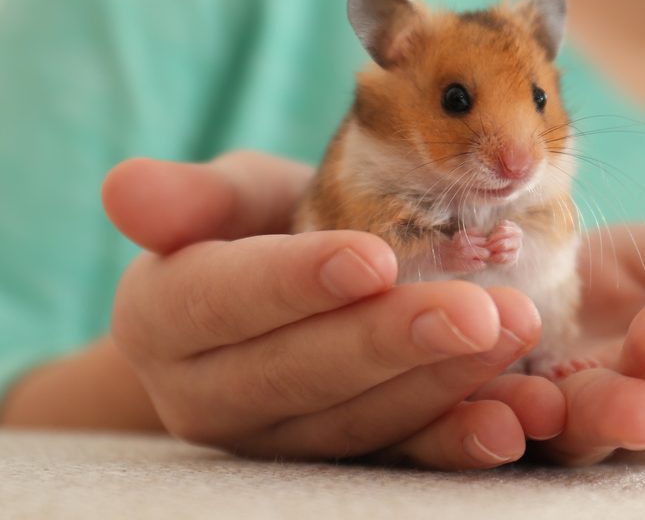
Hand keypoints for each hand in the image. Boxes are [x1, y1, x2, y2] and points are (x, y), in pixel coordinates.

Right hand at [103, 151, 564, 467]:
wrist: (290, 288)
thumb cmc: (264, 226)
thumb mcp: (236, 197)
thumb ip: (196, 197)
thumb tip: (122, 188)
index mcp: (166, 317)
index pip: (225, 300)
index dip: (297, 282)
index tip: (373, 257)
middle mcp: (208, 395)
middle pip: (301, 370)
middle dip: (392, 340)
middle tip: (477, 308)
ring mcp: (275, 441)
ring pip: (356, 421)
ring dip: (442, 384)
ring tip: (515, 335)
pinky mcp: (337, 464)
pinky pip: (396, 459)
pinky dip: (456, 441)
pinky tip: (513, 420)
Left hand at [470, 220, 644, 464]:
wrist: (519, 270)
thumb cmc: (614, 274)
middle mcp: (642, 415)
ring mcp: (572, 427)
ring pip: (592, 431)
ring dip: (606, 413)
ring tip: (619, 396)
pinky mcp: (506, 423)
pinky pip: (511, 431)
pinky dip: (516, 421)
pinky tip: (524, 402)